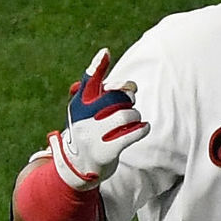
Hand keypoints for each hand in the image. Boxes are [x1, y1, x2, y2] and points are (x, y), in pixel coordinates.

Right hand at [47, 48, 150, 189]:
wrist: (78, 168)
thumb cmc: (90, 133)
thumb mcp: (86, 113)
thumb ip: (102, 97)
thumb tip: (129, 86)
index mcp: (78, 105)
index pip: (88, 82)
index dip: (97, 67)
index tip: (106, 53)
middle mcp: (82, 118)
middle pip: (116, 97)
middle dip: (128, 97)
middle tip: (130, 102)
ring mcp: (92, 135)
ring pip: (126, 114)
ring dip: (136, 116)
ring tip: (134, 121)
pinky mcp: (105, 151)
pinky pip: (132, 133)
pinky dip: (142, 128)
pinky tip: (143, 128)